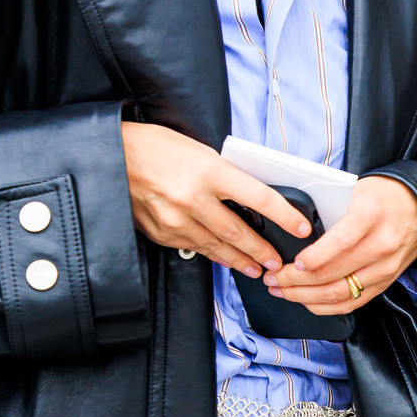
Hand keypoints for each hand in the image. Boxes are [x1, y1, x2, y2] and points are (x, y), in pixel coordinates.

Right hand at [122, 122, 312, 276]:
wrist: (114, 157)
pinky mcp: (163, 233)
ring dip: (240, 260)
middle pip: (239, 232)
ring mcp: (176, 219)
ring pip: (218, 247)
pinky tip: (224, 259)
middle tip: (277, 262)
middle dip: (262, 250)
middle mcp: (194, 198)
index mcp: (210, 171)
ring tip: (256, 268)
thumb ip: (224, 176)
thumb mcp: (199, 151)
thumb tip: (250, 199)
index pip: (259, 198)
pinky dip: (212, 254)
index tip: (301, 228)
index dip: (285, 216)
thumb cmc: (158, 147)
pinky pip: (195, 248)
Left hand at [267, 175, 416, 315]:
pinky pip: (352, 303)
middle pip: (333, 274)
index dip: (313, 258)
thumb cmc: (384, 196)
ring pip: (339, 293)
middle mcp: (381, 245)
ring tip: (282, 291)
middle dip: (295, 280)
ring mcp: (385, 268)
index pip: (341, 242)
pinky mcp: (385, 283)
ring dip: (305, 297)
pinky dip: (325, 306)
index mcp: (371, 217)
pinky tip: (306, 301)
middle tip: (273, 279)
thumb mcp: (357, 191)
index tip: (292, 262)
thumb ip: (331, 210)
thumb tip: (295, 232)